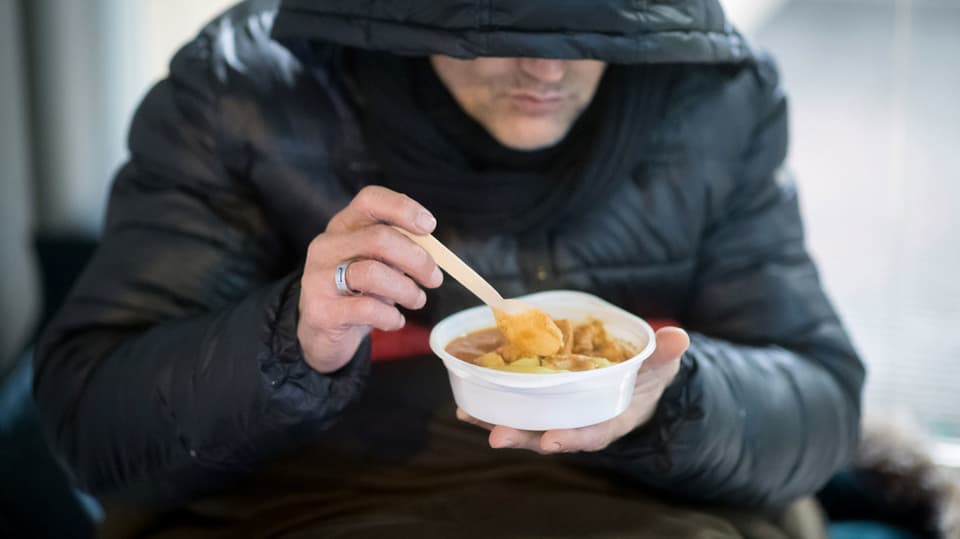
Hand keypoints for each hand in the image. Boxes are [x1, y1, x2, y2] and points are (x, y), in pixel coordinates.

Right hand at [297, 186, 442, 372]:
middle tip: (434, 278)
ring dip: (407, 290)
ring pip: (372, 273)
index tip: (430, 226)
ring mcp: (319, 278)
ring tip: (417, 300)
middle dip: (417, 259)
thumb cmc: (356, 292)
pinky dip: (391, 317)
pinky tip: (396, 320)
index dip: (403, 208)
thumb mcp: (376, 263)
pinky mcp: (321, 311)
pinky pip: (367, 309)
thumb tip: (433, 253)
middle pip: (379, 238)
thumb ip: (397, 252)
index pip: (370, 200)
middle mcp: (327, 246)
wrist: (320, 332)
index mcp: (343, 226)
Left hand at [457, 327, 689, 453]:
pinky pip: (515, 406)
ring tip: (468, 415)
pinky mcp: (542, 402)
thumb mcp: (660, 365)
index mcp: (609, 418)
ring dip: (496, 421)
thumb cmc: (647, 376)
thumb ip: (664, 354)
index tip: (552, 440)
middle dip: (522, 436)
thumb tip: (679, 337)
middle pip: (547, 434)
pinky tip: (465, 403)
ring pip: (525, 423)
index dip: (572, 438)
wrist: (634, 380)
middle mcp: (578, 422)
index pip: (591, 433)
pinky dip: (491, 405)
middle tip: (497, 435)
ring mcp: (557, 414)